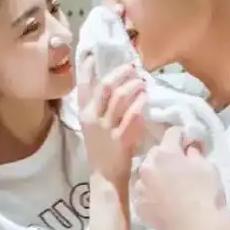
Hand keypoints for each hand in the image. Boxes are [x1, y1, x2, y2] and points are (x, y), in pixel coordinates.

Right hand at [78, 57, 146, 182]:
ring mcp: (106, 129)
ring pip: (120, 98)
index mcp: (85, 114)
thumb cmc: (101, 149)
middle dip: (120, 73)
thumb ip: (99, 106)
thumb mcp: (93, 125)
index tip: (92, 52)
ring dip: (133, 86)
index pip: (84, 85)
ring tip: (143, 82)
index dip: (87, 68)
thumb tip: (114, 84)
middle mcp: (93, 118)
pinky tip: (146, 99)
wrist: (104, 177)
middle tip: (133, 67)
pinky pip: (132, 117)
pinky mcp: (120, 140)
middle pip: (105, 87)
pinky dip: (139, 105)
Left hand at [133, 127, 228, 229]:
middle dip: (166, 156)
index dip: (182, 136)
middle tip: (179, 167)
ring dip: (155, 174)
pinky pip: (143, 191)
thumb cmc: (206, 194)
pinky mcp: (138, 204)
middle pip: (156, 152)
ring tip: (168, 186)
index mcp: (164, 152)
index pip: (172, 132)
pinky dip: (150, 192)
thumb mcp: (207, 166)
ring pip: (146, 172)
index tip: (188, 143)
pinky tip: (162, 200)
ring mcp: (140, 186)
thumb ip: (194, 152)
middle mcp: (147, 165)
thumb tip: (188, 147)